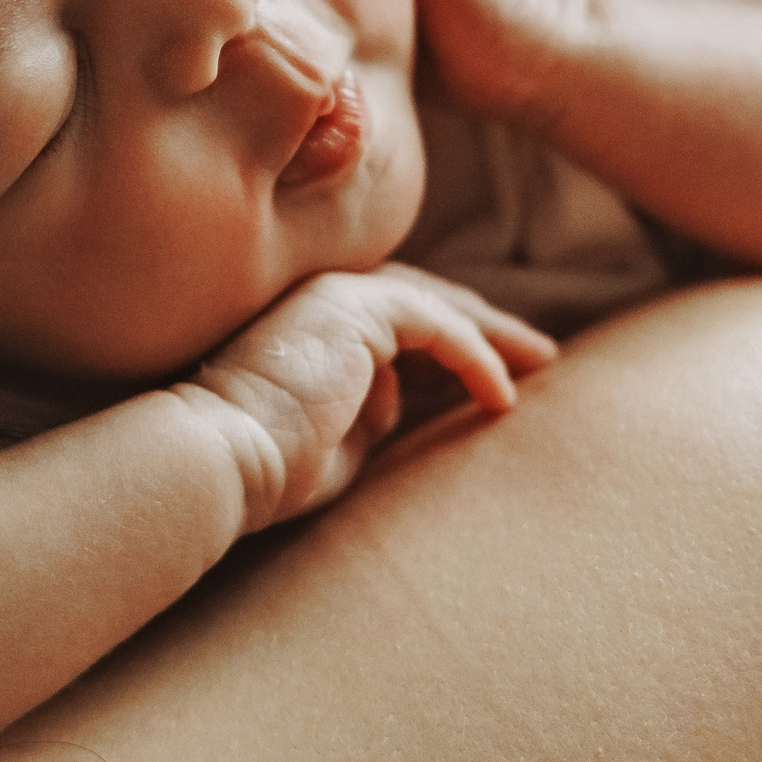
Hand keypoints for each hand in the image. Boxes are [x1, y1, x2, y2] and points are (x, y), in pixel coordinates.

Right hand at [174, 263, 556, 531]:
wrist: (221, 455)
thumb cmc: (269, 465)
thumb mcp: (338, 439)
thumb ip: (372, 412)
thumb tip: (407, 402)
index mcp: (317, 329)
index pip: (399, 325)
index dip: (453, 345)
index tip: (497, 378)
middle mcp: (325, 301)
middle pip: (425, 303)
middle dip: (485, 327)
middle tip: (539, 354)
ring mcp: (337, 296)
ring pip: (436, 304)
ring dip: (493, 334)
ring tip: (540, 361)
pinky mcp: (354, 307)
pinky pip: (436, 325)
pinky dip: (475, 356)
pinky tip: (501, 395)